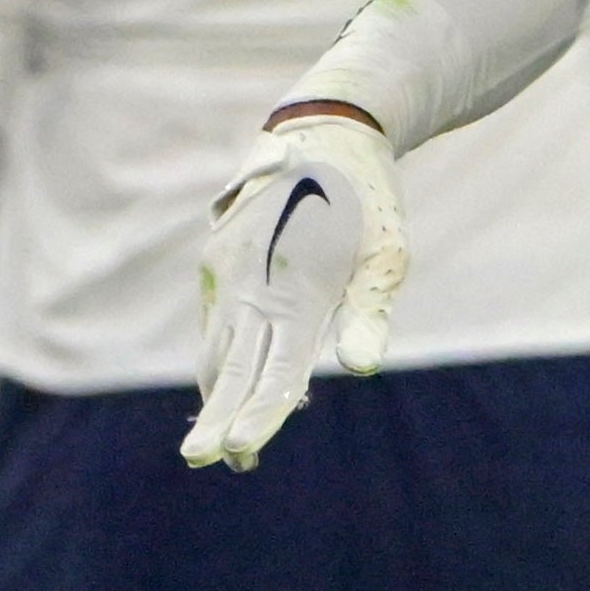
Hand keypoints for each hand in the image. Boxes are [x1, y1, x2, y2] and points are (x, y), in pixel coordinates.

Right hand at [180, 106, 409, 469]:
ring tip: (228, 442)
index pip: (275, 368)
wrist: (326, 132)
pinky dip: (222, 358)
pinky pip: (215, 321)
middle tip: (203, 458)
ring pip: (215, 347)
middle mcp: (251, 281)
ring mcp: (226, 269)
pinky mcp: (216, 260)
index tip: (239, 452)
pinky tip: (235, 384)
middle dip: (217, 418)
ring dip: (219, 393)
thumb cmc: (368, 200)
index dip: (259, 414)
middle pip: (230, 366)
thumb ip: (369, 312)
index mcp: (297, 286)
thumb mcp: (386, 253)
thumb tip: (360, 368)